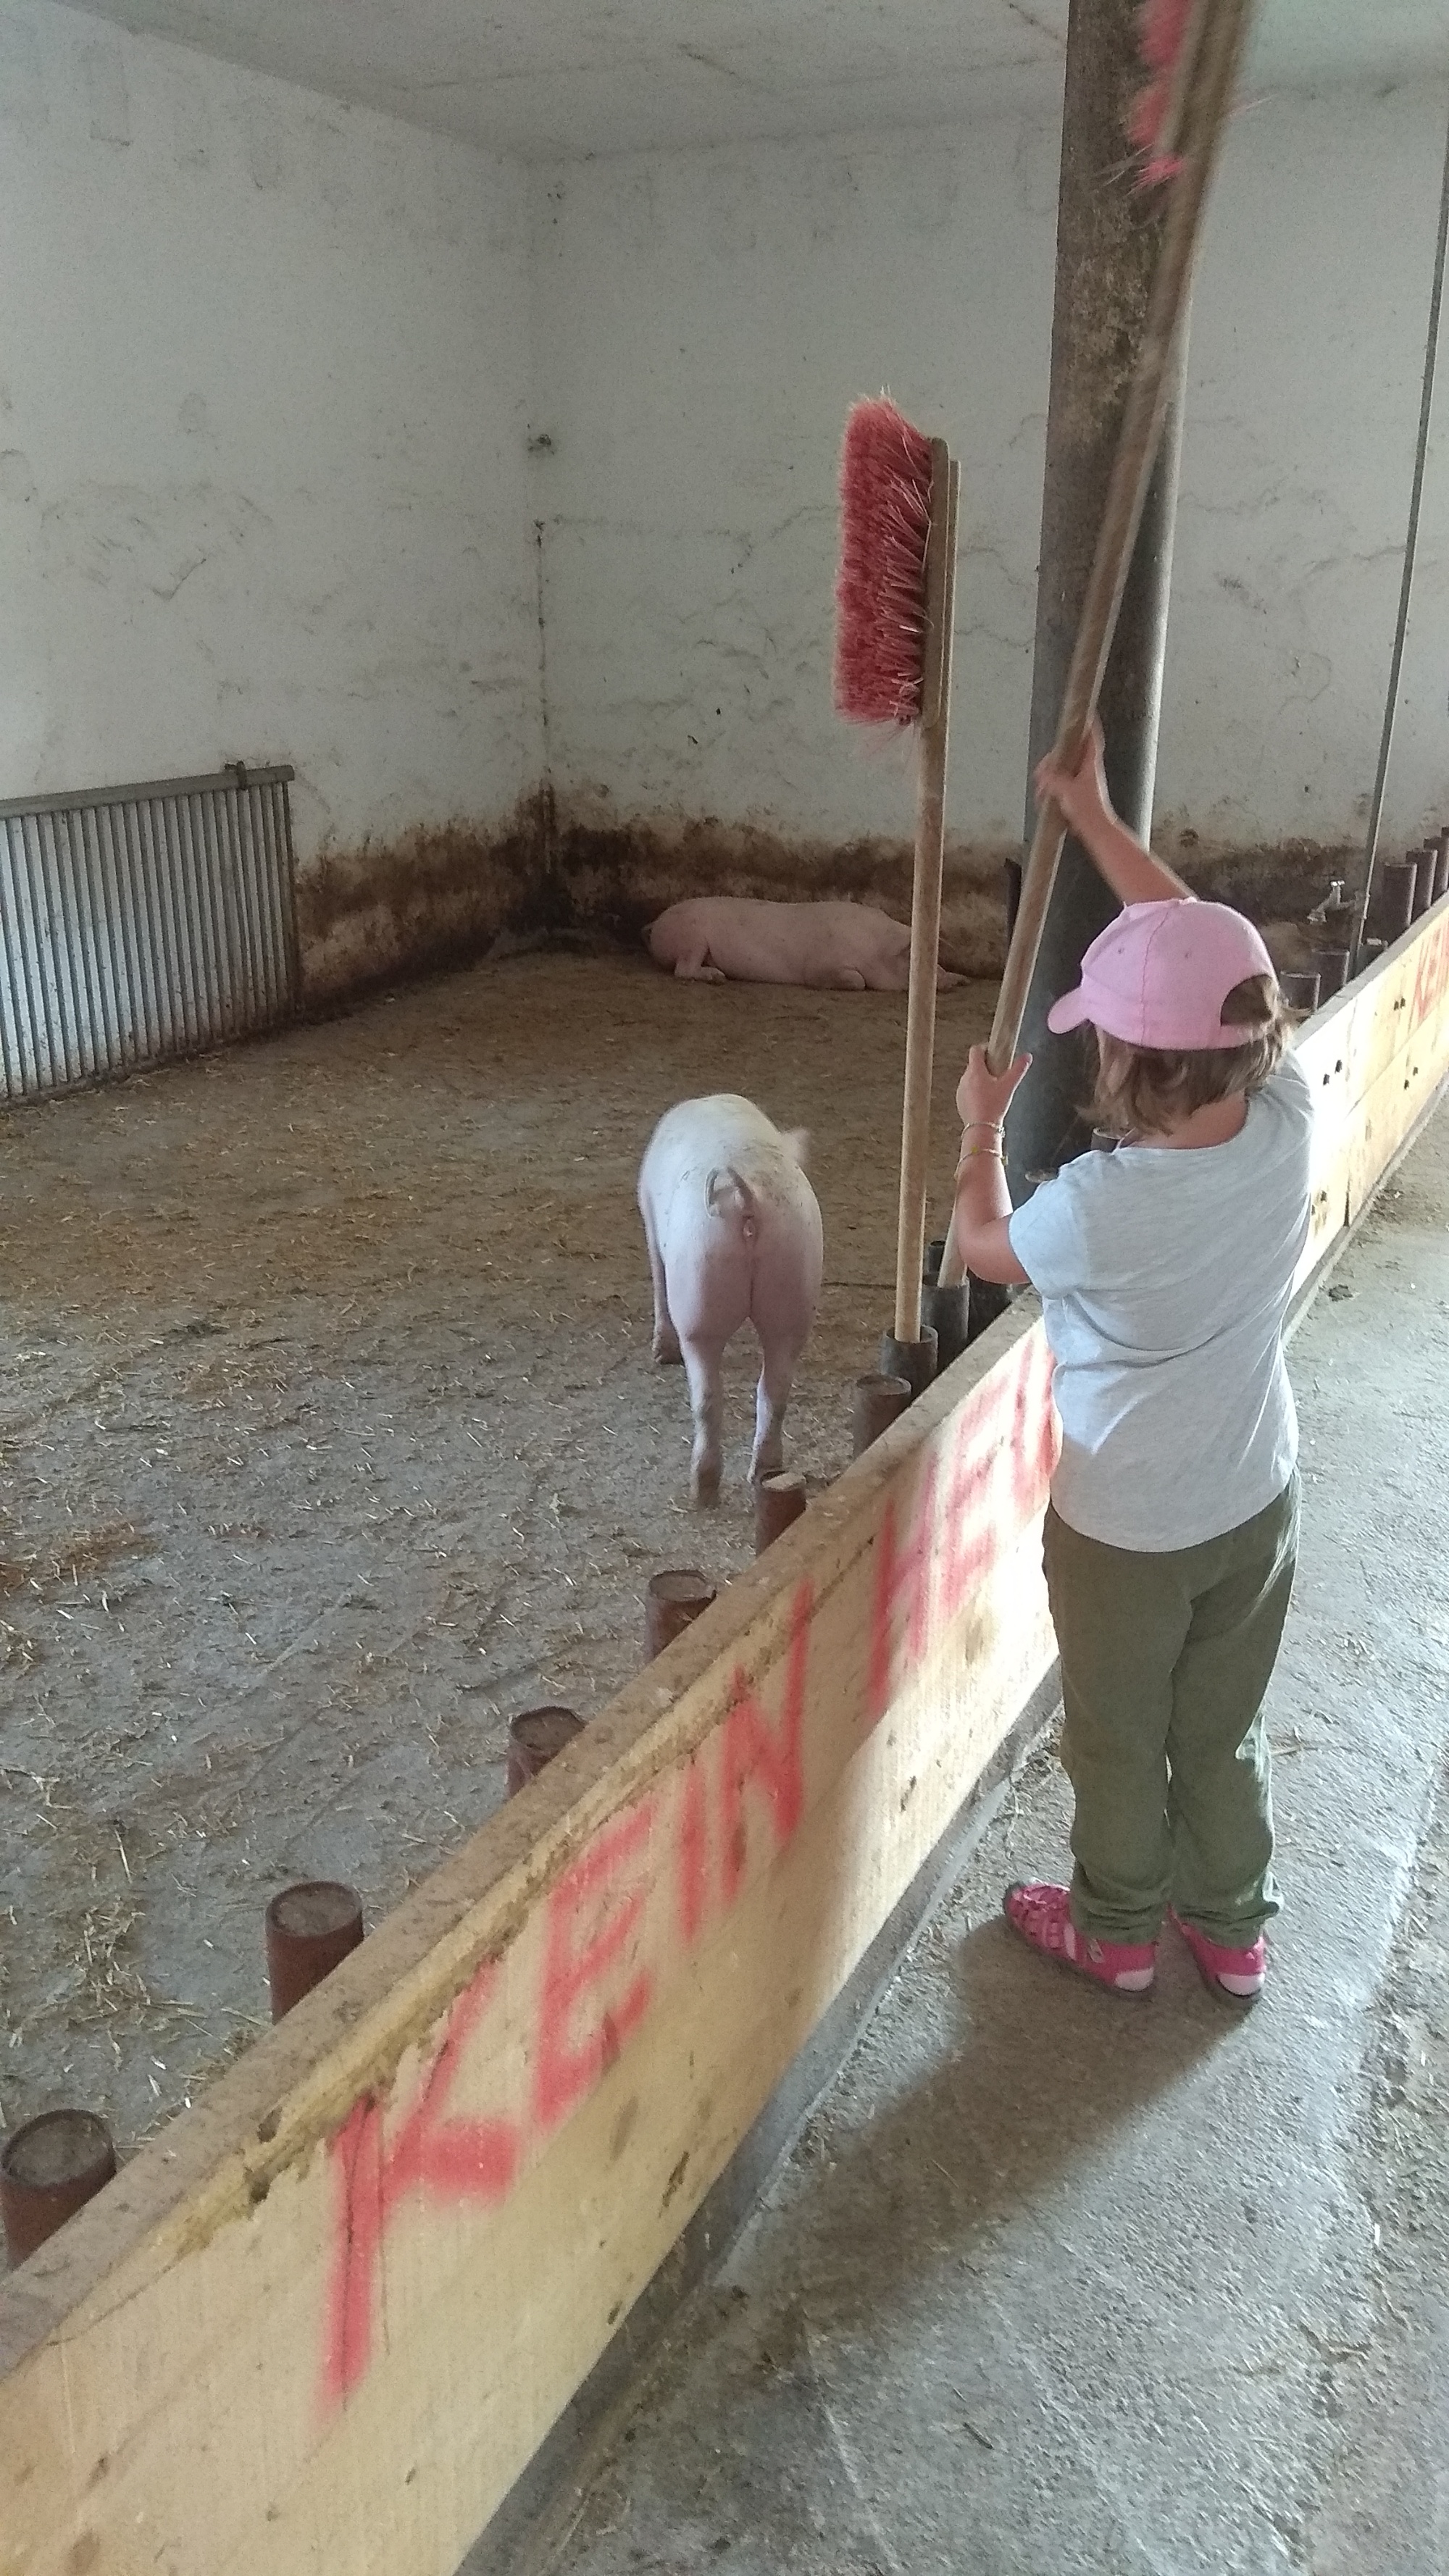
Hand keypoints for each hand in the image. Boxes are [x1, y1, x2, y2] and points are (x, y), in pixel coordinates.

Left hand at [956, 1045, 1030, 1130]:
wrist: (981, 1128)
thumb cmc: (993, 1106)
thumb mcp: (1009, 1086)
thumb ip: (1018, 1069)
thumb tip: (1027, 1057)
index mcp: (975, 1071)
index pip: (975, 1050)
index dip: (984, 1048)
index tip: (993, 1051)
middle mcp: (965, 1078)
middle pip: (973, 1064)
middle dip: (985, 1065)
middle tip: (997, 1071)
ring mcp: (961, 1090)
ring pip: (970, 1078)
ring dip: (979, 1079)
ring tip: (993, 1087)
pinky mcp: (960, 1101)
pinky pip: (967, 1090)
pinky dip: (975, 1091)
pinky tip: (986, 1099)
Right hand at [1034, 716, 1116, 843]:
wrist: (1096, 831)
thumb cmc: (1088, 811)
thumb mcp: (1067, 791)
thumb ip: (1053, 780)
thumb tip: (1043, 774)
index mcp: (1090, 765)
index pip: (1090, 739)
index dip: (1088, 725)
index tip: (1085, 713)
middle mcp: (1087, 771)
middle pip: (1070, 755)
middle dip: (1053, 760)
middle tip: (1042, 769)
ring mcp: (1082, 783)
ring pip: (1063, 771)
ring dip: (1050, 779)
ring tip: (1041, 791)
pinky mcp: (1077, 795)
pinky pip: (1061, 787)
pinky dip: (1051, 791)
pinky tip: (1044, 799)